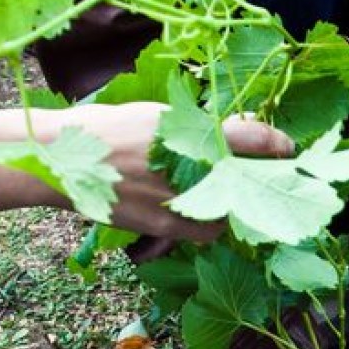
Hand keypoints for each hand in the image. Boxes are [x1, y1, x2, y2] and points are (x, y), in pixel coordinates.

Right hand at [0, 103, 292, 237]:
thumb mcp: (155, 114)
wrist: (59, 159)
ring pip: (229, 214)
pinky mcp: (164, 227)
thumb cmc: (106, 129)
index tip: (288, 147)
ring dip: (235, 208)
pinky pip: (205, 233)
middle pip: (247, 182)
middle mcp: (187, 168)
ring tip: (232, 199)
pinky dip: (212, 226)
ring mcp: (177, 202)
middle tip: (269, 178)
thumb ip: (198, 126)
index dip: (276, 144)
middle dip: (261, 181)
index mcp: (187, 132)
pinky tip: (206, 216)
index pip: (250, 138)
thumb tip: (239, 130)